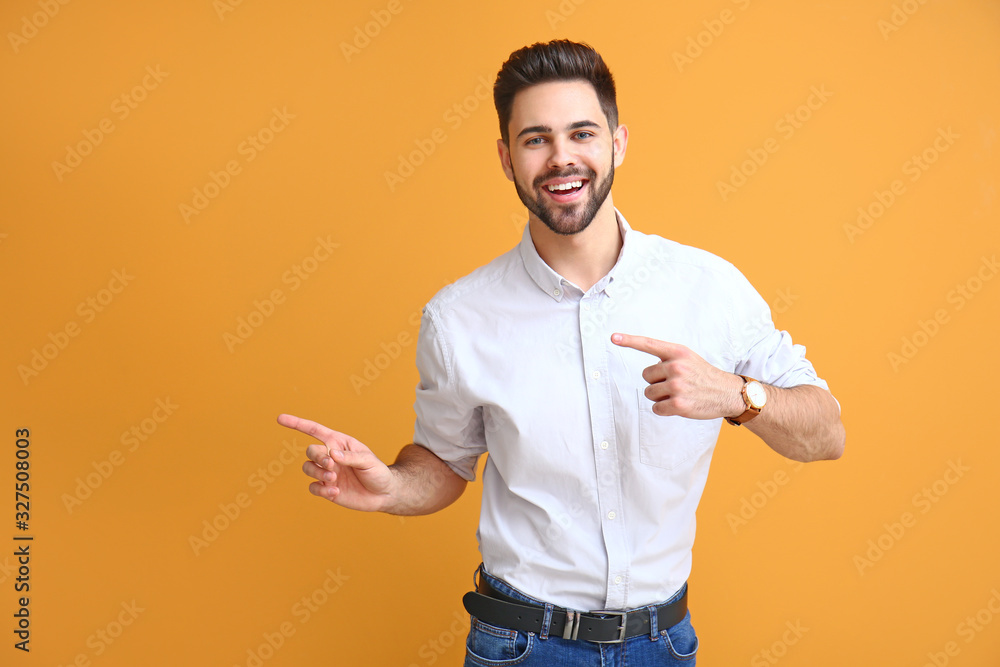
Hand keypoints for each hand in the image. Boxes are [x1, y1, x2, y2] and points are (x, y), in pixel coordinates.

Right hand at [277, 413, 393, 510]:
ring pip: (308, 469)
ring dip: (318, 474)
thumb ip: (351, 457)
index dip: (297, 424)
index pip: (315, 431)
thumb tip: (332, 454)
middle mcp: (330, 457)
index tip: (280, 418)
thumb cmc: (378, 472)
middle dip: (318, 458)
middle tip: (332, 467)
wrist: (383, 494)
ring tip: (334, 480)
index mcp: (339, 443)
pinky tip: (335, 491)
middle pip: (310, 452)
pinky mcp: (327, 489)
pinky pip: (313, 487)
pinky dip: (321, 489)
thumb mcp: (368, 461)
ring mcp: (328, 473)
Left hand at [611, 333, 744, 419]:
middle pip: (646, 376)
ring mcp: (677, 385)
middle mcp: (676, 366)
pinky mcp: (678, 404)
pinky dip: (664, 409)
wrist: (728, 393)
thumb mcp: (688, 358)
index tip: (613, 337)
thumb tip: (646, 370)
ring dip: (660, 396)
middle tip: (676, 384)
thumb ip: (668, 359)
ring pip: (649, 393)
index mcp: (677, 352)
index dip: (629, 340)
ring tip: (679, 394)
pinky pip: (656, 408)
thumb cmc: (703, 376)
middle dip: (657, 382)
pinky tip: (678, 405)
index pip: (649, 344)